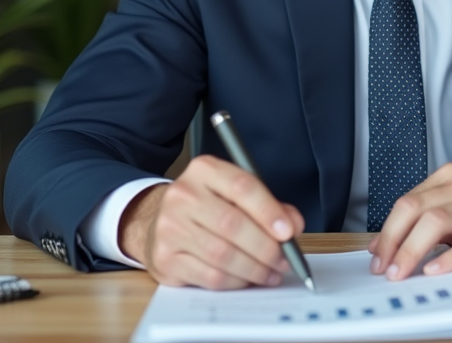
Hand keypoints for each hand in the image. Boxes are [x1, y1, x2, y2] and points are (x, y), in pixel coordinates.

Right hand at [118, 155, 305, 288]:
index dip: (269, 211)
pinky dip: (236, 282)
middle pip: (232, 224)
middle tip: (284, 260)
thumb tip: (293, 225)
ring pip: (222, 254)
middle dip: (266, 247)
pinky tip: (247, 280)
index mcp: (204, 170)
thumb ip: (268, 206)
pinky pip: (210, 276)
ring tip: (271, 273)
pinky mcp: (166, 258)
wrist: (158, 222)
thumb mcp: (234, 195)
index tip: (289, 231)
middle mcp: (183, 195)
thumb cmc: (207, 208)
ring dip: (254, 269)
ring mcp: (170, 227)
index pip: (242, 186)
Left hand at [368, 163, 451, 279]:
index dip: (387, 230)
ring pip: (437, 221)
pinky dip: (451, 257)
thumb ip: (432, 215)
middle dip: (393, 241)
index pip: (407, 201)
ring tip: (401, 272)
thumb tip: (392, 242)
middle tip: (383, 267)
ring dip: (412, 249)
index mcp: (450, 177)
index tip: (376, 254)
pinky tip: (437, 269)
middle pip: (415, 209)